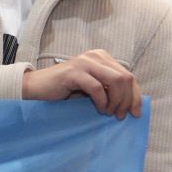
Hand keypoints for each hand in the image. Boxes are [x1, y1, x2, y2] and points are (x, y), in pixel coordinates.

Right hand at [23, 48, 141, 117]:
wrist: (36, 87)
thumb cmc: (64, 89)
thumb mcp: (92, 86)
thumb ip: (109, 87)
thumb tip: (131, 102)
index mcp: (102, 57)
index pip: (128, 75)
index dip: (136, 95)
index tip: (135, 112)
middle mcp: (96, 56)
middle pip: (126, 78)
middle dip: (128, 100)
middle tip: (121, 115)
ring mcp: (85, 62)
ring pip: (115, 81)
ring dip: (116, 101)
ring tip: (109, 113)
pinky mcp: (74, 72)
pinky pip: (97, 88)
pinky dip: (102, 102)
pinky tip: (99, 110)